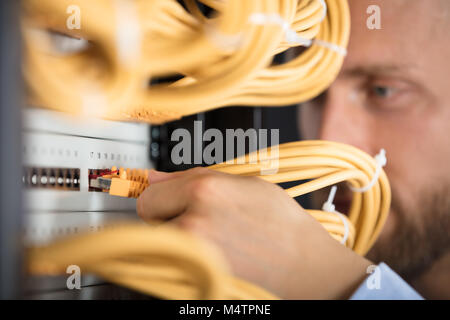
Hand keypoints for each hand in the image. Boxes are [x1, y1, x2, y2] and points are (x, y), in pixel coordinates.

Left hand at [137, 167, 371, 298]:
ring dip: (175, 237)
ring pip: (159, 242)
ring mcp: (194, 255)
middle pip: (149, 219)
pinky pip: (173, 262)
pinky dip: (184, 257)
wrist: (308, 267)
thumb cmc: (282, 224)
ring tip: (210, 238)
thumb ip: (192, 177)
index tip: (168, 201)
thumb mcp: (243, 184)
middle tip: (196, 219)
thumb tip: (153, 177)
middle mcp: (194, 223)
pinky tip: (212, 253)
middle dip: (166, 216)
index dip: (161, 197)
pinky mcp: (197, 279)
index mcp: (204, 191)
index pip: (149, 196)